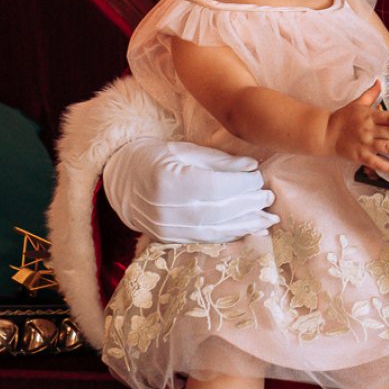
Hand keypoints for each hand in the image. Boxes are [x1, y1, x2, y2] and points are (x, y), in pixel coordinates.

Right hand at [102, 138, 278, 242]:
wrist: (120, 179)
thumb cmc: (155, 156)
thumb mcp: (185, 150)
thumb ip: (219, 160)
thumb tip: (251, 166)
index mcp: (168, 180)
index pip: (215, 187)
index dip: (242, 184)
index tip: (260, 177)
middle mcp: (166, 209)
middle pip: (217, 210)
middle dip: (248, 205)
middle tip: (269, 198)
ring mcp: (165, 228)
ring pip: (214, 230)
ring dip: (245, 225)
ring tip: (268, 218)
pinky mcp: (168, 239)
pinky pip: (204, 239)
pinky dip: (230, 236)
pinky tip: (249, 230)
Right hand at [326, 82, 388, 173]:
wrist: (325, 132)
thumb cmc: (343, 117)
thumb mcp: (357, 103)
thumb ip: (371, 93)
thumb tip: (379, 81)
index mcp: (369, 116)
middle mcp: (369, 129)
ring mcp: (365, 143)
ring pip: (387, 147)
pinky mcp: (360, 156)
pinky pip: (376, 162)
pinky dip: (387, 167)